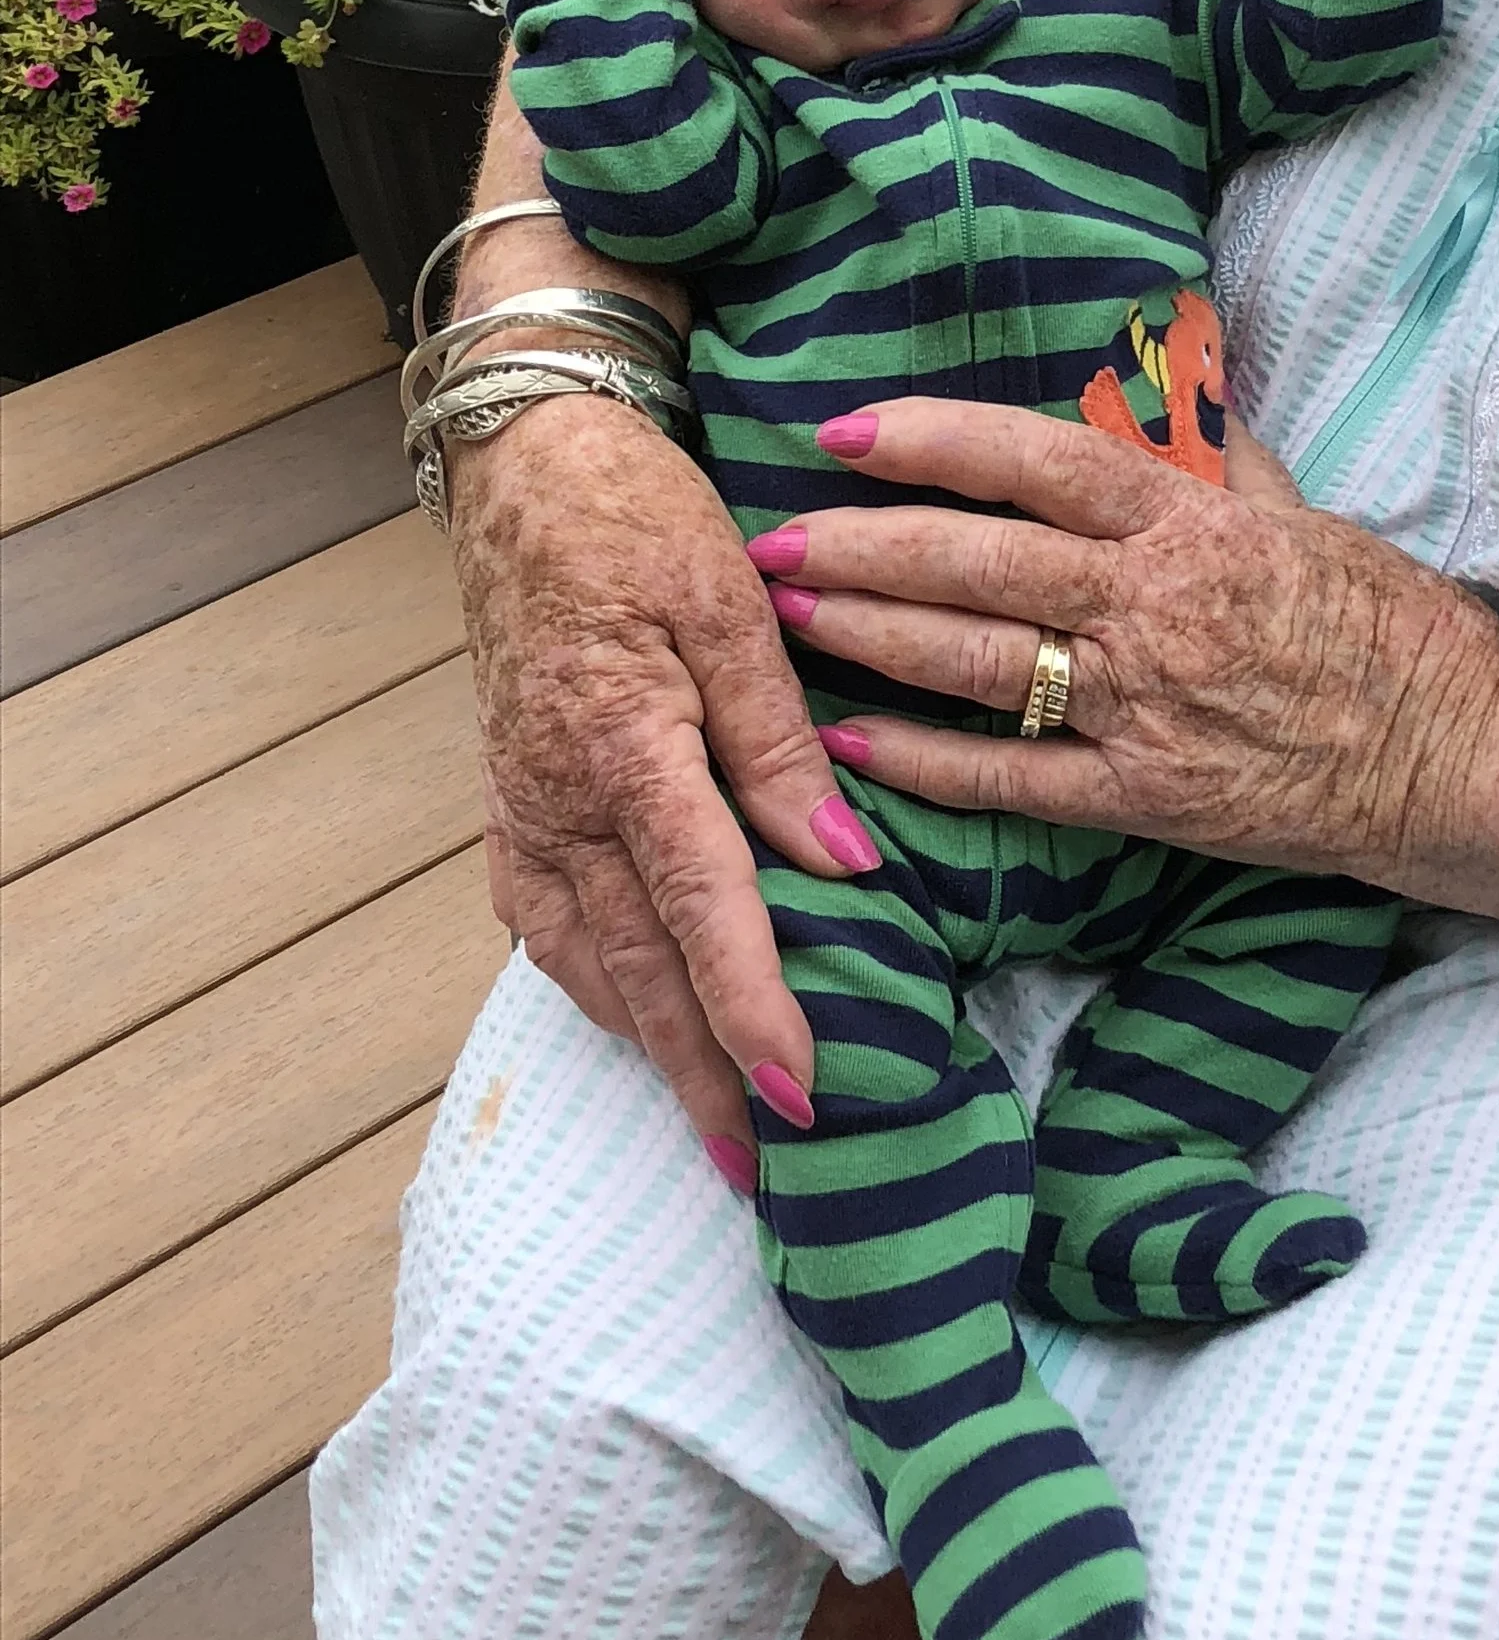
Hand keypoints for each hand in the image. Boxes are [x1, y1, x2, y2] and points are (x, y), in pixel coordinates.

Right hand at [453, 386, 873, 1169]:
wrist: (527, 471)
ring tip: (716, 1126)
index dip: (752, 1008)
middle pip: (640, 968)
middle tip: (761, 1167)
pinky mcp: (512, 806)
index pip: (701, 908)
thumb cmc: (639, 518)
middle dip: (703, 1076)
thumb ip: (782, 742)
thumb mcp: (732, 605)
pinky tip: (642, 1018)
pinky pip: (552, 928)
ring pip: (588, 963)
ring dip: (652, 1050)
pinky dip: (601, 988)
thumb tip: (844, 864)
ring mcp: (523, 811)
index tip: (802, 1091)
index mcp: (623, 747)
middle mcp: (558, 801)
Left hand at [746, 398, 1498, 881]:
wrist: (1456, 755)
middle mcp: (1156, 606)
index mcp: (1193, 524)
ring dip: (872, 637)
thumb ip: (1219, 461)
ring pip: (976, 662)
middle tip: (770, 535)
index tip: (846, 432)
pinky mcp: (1146, 797)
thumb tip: (1166, 389)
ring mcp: (1146, 706)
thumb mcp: (1306, 514)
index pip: (1037, 462)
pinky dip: (925, 763)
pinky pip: (1013, 778)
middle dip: (861, 546)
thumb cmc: (1388, 626)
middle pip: (978, 561)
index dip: (932, 441)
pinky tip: (853, 745)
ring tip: (789, 615)